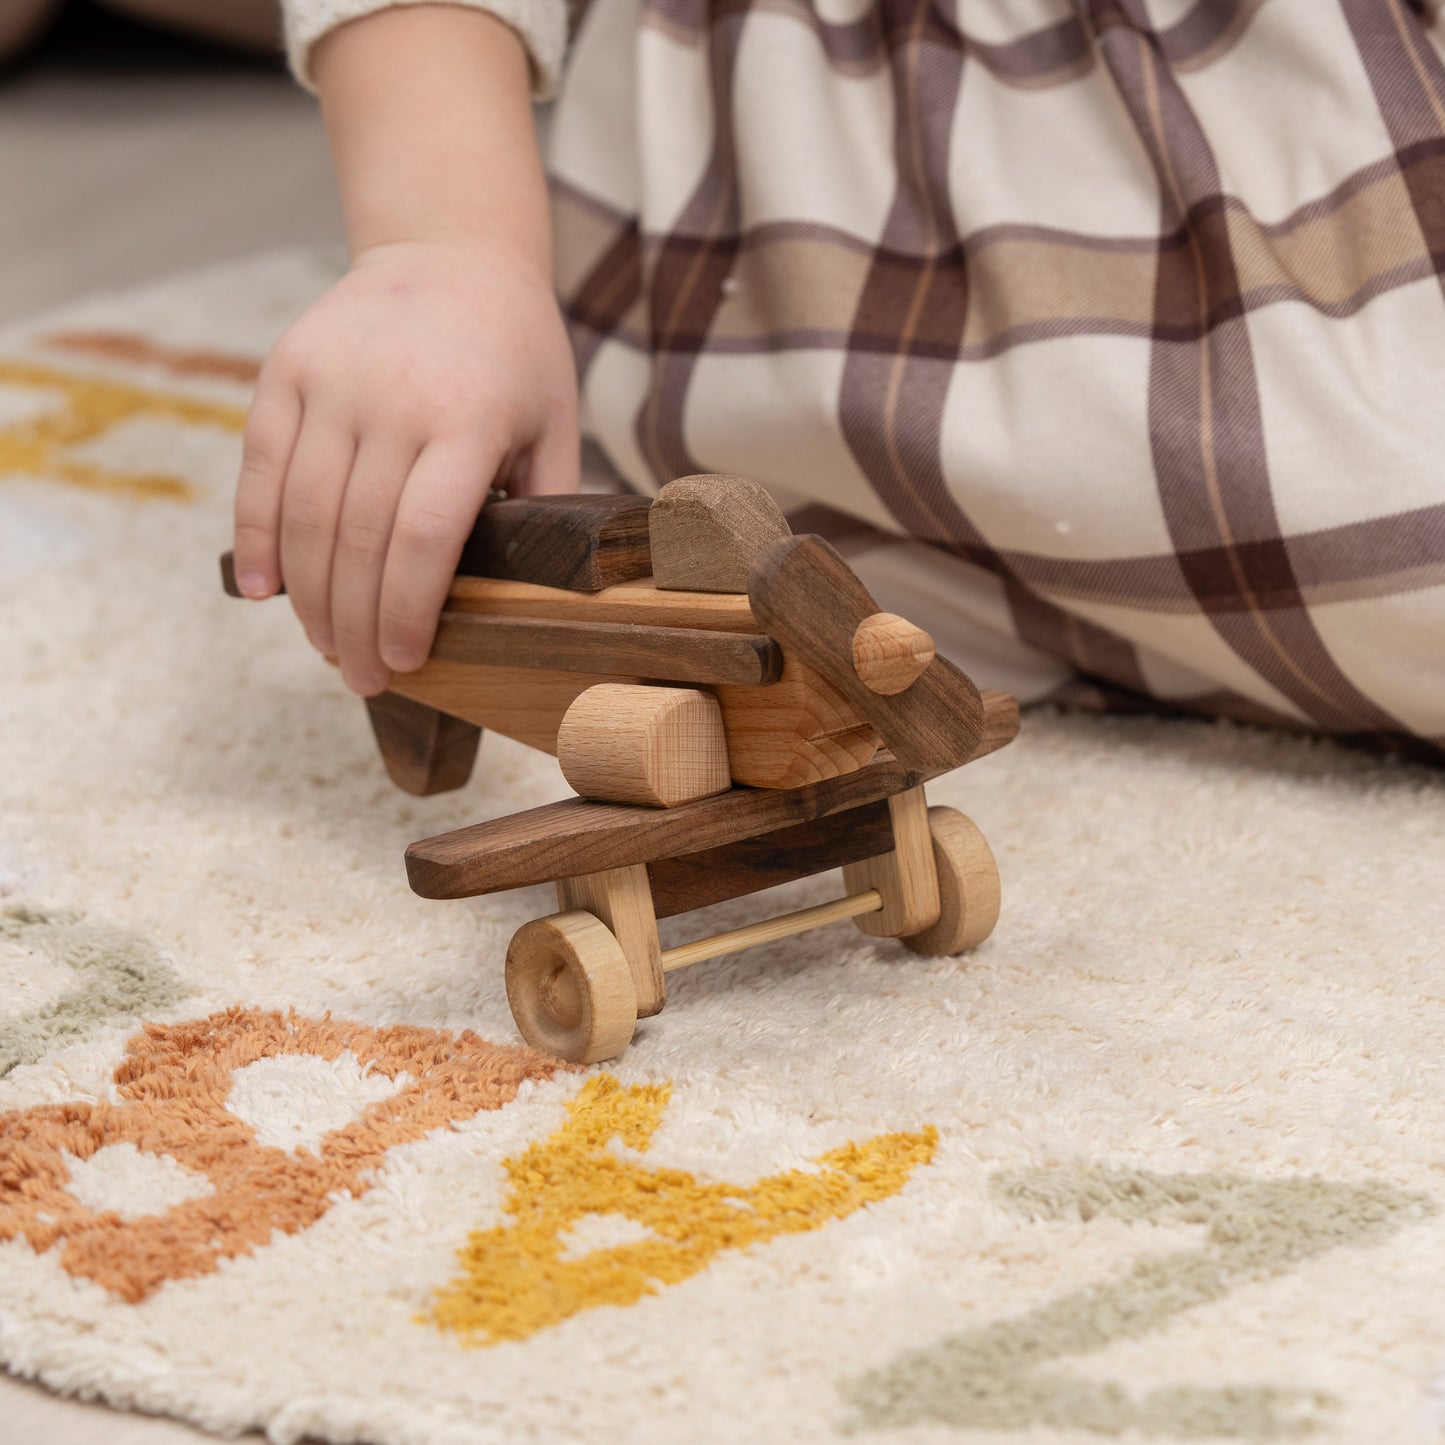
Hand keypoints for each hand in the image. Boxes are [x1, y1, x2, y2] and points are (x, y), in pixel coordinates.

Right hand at [231, 238, 578, 695]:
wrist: (452, 250)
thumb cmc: (515, 354)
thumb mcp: (554, 423)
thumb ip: (542, 506)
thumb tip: (524, 600)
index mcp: (468, 421)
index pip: (426, 539)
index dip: (408, 611)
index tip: (408, 662)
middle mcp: (393, 401)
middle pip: (359, 539)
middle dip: (359, 624)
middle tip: (365, 678)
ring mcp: (332, 383)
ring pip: (305, 513)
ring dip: (310, 596)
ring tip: (327, 647)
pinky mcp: (286, 370)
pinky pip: (260, 468)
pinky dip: (255, 535)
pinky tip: (264, 591)